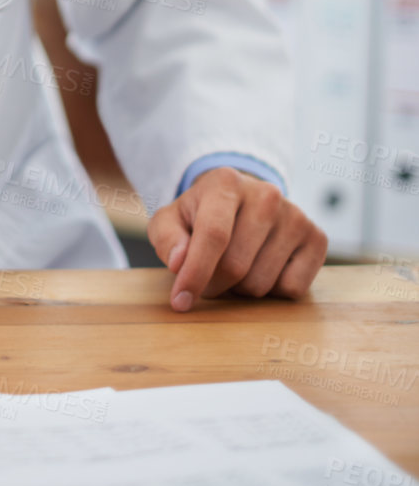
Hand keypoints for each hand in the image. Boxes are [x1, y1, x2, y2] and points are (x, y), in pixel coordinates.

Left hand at [147, 167, 325, 311]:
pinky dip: (272, 291)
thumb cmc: (200, 216)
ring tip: (234, 268)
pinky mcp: (317, 238)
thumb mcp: (171, 220)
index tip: (180, 301)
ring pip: (262, 283)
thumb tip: (180, 262)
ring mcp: (296, 216)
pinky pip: (292, 289)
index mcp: (226, 183)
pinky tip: (262, 268)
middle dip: (214, 285)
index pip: (213, 236)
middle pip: (236, 266)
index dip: (195, 273)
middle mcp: (266, 195)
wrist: (241, 203)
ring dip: (240, 290)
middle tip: (206, 278)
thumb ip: (167, 239)